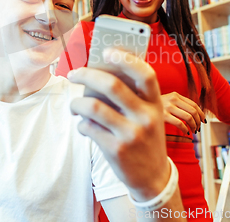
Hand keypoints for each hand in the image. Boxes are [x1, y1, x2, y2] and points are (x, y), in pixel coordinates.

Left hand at [68, 48, 169, 201]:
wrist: (152, 177)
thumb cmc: (146, 138)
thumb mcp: (150, 115)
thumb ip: (132, 96)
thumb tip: (99, 72)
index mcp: (155, 104)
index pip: (146, 74)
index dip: (126, 60)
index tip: (107, 51)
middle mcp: (146, 117)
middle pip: (112, 85)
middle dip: (86, 75)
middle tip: (74, 74)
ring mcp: (132, 134)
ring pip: (93, 106)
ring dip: (77, 103)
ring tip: (74, 106)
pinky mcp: (116, 150)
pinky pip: (88, 127)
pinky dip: (81, 124)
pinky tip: (84, 125)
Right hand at [161, 92, 204, 134]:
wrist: (141, 107)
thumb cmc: (157, 107)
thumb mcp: (168, 101)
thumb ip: (180, 104)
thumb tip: (196, 114)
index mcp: (175, 95)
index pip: (193, 104)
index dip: (201, 113)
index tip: (203, 121)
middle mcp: (173, 99)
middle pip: (193, 111)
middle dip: (198, 121)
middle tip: (198, 128)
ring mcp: (168, 107)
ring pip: (188, 117)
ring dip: (193, 126)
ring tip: (193, 131)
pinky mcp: (164, 115)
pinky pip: (180, 123)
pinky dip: (185, 129)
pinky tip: (186, 132)